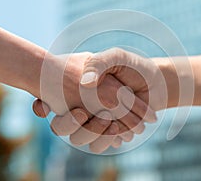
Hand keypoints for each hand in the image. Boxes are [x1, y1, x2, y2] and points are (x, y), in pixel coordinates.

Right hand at [33, 52, 155, 152]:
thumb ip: (99, 63)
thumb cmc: (133, 67)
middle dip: (70, 123)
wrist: (155, 81)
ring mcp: (95, 121)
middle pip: (62, 127)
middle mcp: (83, 107)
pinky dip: (108, 139)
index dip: (44, 106)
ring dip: (93, 133)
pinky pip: (99, 144)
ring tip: (112, 123)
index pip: (52, 102)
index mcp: (79, 90)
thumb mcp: (116, 57)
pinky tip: (119, 130)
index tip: (55, 105)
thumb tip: (85, 83)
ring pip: (80, 138)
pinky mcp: (109, 131)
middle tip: (84, 113)